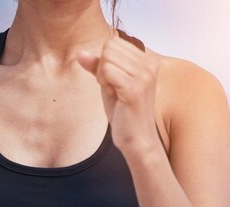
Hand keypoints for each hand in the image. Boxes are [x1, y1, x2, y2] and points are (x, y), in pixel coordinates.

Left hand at [76, 32, 161, 157]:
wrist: (137, 140)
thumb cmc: (125, 114)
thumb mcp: (109, 85)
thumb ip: (97, 67)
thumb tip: (80, 53)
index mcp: (148, 60)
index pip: (113, 43)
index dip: (106, 62)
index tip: (115, 83)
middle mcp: (149, 64)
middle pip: (109, 47)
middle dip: (103, 68)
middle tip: (114, 90)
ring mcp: (144, 75)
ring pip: (107, 58)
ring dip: (103, 77)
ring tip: (116, 94)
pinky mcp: (135, 88)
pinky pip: (106, 71)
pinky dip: (104, 84)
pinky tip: (115, 98)